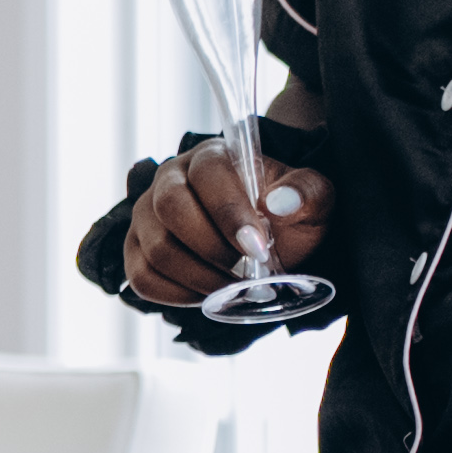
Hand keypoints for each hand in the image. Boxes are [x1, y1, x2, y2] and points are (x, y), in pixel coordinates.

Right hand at [117, 133, 327, 307]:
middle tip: (247, 272)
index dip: (229, 213)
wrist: (269, 240)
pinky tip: (209, 294)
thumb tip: (280, 202)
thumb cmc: (288, 216)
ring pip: (156, 249)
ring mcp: (147, 216)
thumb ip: (307, 192)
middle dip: (212, 248)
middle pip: (169, 209)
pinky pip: (141, 278)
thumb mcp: (314, 200)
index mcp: (211, 157)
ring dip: (200, 278)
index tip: (257, 247)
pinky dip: (178, 295)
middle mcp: (169, 179)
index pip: (207, 175)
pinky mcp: (137, 250)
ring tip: (234, 286)